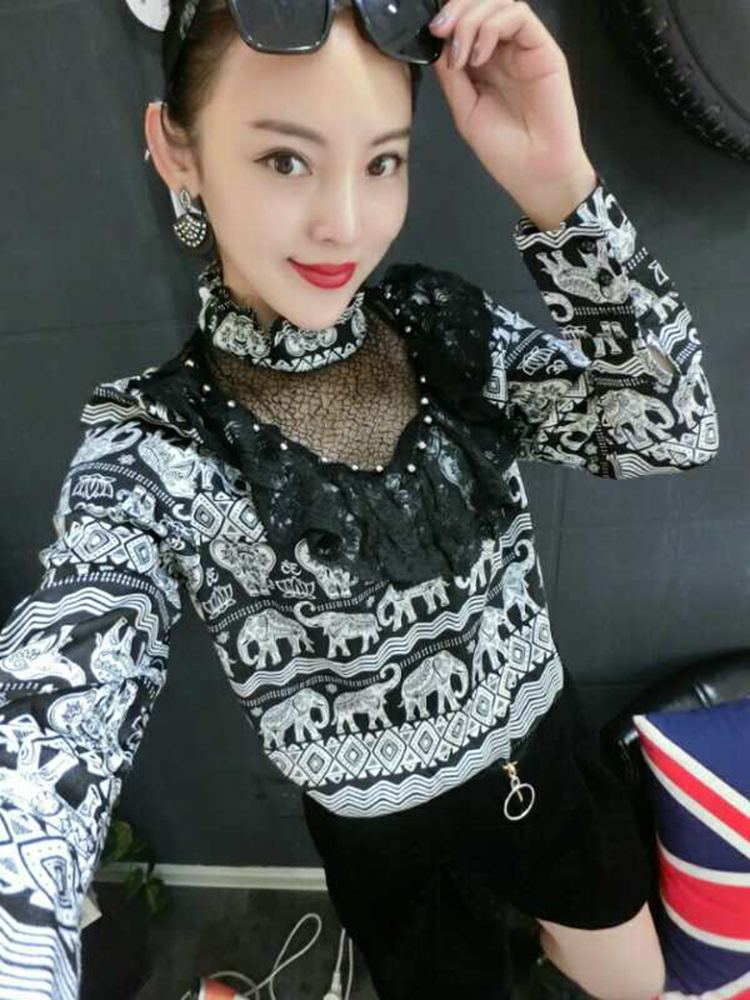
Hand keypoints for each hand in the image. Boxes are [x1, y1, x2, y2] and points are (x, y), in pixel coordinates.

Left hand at [429, 0, 596, 223]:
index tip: (430, 33)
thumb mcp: (465, 110)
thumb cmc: (503, 149)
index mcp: (484, 63)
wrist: (534, 171)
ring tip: (461, 56)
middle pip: (481, 5)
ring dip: (471, 20)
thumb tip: (436, 45)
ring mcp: (524, 48)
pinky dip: (493, 27)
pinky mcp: (544, 49)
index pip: (466, 21)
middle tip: (440, 32)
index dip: (448, 18)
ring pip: (499, 4)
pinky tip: (480, 56)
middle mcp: (504, 50)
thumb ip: (451, 77)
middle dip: (456, 10)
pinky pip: (520, 16)